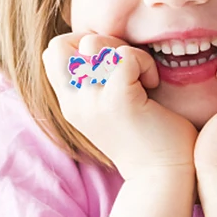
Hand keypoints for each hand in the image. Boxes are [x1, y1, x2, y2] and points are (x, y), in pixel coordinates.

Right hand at [43, 33, 196, 183]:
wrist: (162, 176)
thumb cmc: (146, 137)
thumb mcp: (109, 106)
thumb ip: (97, 79)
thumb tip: (98, 42)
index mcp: (70, 103)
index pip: (53, 52)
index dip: (80, 43)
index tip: (110, 62)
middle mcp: (74, 103)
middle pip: (62, 44)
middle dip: (99, 41)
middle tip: (126, 65)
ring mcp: (93, 102)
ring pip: (94, 44)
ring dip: (125, 50)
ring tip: (141, 75)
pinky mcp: (118, 101)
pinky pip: (124, 57)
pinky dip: (143, 62)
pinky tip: (151, 82)